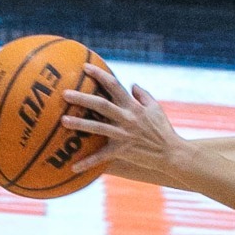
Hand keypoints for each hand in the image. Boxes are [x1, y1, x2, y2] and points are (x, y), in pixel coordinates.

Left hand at [59, 64, 190, 177]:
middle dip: (82, 98)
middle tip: (65, 93)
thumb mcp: (156, 108)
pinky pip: (102, 157)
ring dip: (80, 124)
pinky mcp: (123, 150)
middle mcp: (127, 117)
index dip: (99, 75)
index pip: (114, 85)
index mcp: (133, 105)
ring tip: (63, 120)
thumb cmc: (163, 129)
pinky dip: (88, 162)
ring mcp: (124, 134)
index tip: (84, 67)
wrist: (172, 153)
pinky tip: (73, 167)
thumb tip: (131, 84)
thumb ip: (143, 94)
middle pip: (101, 104)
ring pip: (98, 127)